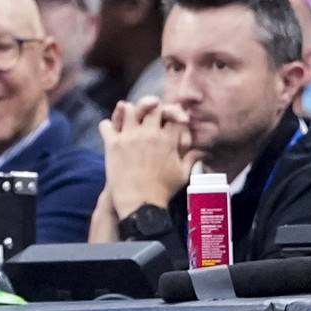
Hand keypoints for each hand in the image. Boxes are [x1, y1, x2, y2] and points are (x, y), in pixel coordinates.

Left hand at [99, 96, 196, 217]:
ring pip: (128, 109)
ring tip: (130, 121)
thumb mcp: (182, 174)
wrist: (140, 203)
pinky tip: (112, 131)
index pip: (172, 113)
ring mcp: (129, 137)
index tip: (168, 120)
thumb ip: (192, 158)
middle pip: (152, 106)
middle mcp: (149, 134)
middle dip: (151, 107)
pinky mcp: (112, 145)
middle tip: (149, 115)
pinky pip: (106, 125)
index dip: (172, 112)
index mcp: (168, 139)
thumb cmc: (163, 190)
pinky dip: (107, 126)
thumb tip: (204, 151)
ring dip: (129, 112)